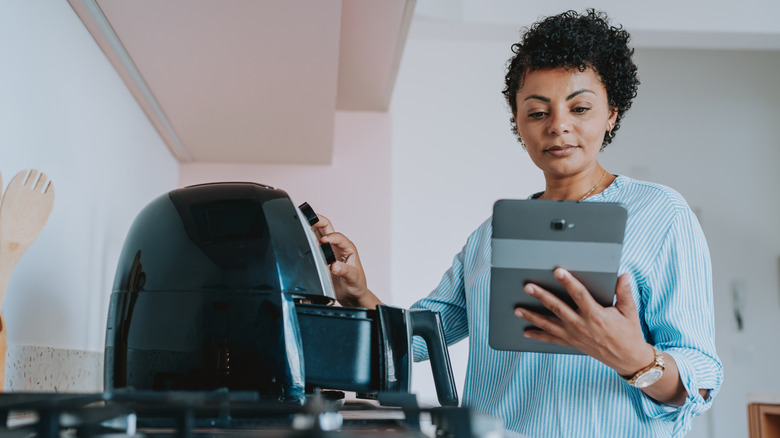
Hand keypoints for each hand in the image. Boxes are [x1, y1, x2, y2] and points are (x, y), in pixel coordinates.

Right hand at [311, 214, 380, 307]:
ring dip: (311, 226)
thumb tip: (335, 266)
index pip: (338, 237)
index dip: (331, 237)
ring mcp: (329, 250)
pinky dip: (307, 237)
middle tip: (309, 218)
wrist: (351, 294)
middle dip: (318, 220)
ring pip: (318, 232)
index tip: (324, 241)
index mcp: (348, 248)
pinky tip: (300, 235)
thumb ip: (345, 271)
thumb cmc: (356, 284)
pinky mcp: (321, 256)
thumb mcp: (353, 278)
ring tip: (302, 221)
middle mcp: (338, 246)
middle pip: (327, 227)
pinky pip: (313, 243)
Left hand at [513, 268, 653, 375]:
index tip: (558, 271)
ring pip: (549, 324)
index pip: (579, 295)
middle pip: (557, 308)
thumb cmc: (628, 332)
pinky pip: (552, 339)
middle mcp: (582, 325)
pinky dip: (538, 336)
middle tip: (527, 287)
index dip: (568, 282)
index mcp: (596, 315)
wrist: (627, 358)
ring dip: (532, 316)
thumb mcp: (629, 311)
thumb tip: (623, 275)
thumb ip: (624, 292)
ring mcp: (574, 335)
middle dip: (541, 296)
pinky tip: (526, 332)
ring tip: (517, 310)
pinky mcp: (572, 343)